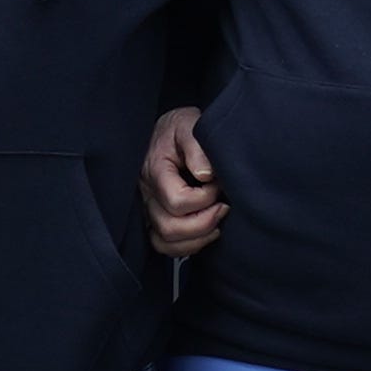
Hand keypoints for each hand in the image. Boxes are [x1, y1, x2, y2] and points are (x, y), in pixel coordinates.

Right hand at [142, 104, 226, 258]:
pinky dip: (186, 246)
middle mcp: (146, 194)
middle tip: (223, 207)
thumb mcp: (188, 125)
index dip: (204, 199)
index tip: (217, 184)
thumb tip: (206, 175)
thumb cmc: (177, 129)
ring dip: (196, 238)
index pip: (177, 201)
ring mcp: (148, 208)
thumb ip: (197, 147)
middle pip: (169, 227)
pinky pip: (163, 245)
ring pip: (165, 241)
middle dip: (204, 223)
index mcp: (154, 170)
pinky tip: (205, 232)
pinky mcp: (153, 217)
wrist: (164, 131)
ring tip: (217, 222)